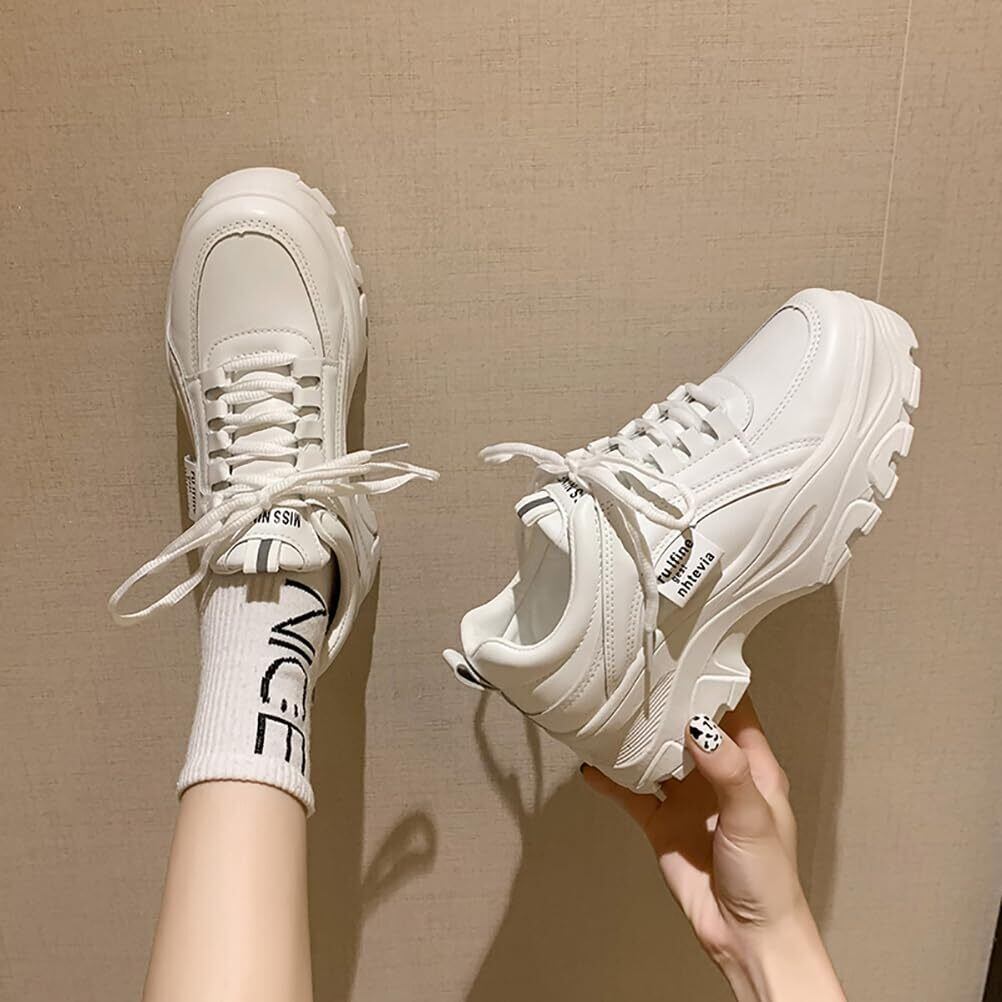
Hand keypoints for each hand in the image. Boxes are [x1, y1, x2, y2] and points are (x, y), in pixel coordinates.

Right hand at [582, 697, 845, 1001]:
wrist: (746, 937)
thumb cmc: (768, 879)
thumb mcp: (752, 816)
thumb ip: (726, 769)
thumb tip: (699, 726)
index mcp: (752, 766)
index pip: (734, 710)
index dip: (713, 682)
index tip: (687, 654)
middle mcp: (718, 776)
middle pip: (689, 725)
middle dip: (667, 701)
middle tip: (639, 672)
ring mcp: (688, 799)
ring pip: (657, 754)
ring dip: (636, 736)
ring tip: (610, 709)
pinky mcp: (663, 824)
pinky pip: (633, 792)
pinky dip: (612, 779)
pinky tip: (592, 765)